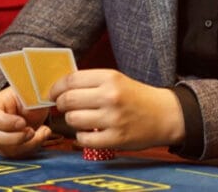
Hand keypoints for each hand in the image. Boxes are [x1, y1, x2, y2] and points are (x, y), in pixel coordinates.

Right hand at [0, 87, 51, 158]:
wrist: (34, 106)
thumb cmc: (29, 97)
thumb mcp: (31, 94)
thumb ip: (30, 99)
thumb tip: (36, 104)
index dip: (5, 122)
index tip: (23, 122)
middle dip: (14, 138)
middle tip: (31, 131)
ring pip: (7, 149)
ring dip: (28, 144)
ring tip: (43, 130)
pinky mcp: (8, 148)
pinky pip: (17, 155)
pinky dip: (33, 147)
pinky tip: (43, 135)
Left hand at [52, 69, 184, 149]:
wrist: (164, 115)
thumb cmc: (136, 96)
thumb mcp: (117, 80)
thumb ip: (91, 82)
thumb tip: (59, 88)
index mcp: (110, 78)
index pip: (71, 80)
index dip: (56, 87)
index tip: (53, 93)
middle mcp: (111, 97)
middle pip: (68, 100)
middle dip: (60, 104)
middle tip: (63, 106)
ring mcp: (113, 119)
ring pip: (73, 120)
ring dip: (72, 120)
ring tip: (81, 118)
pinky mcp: (115, 139)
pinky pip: (83, 139)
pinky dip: (82, 137)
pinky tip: (89, 132)